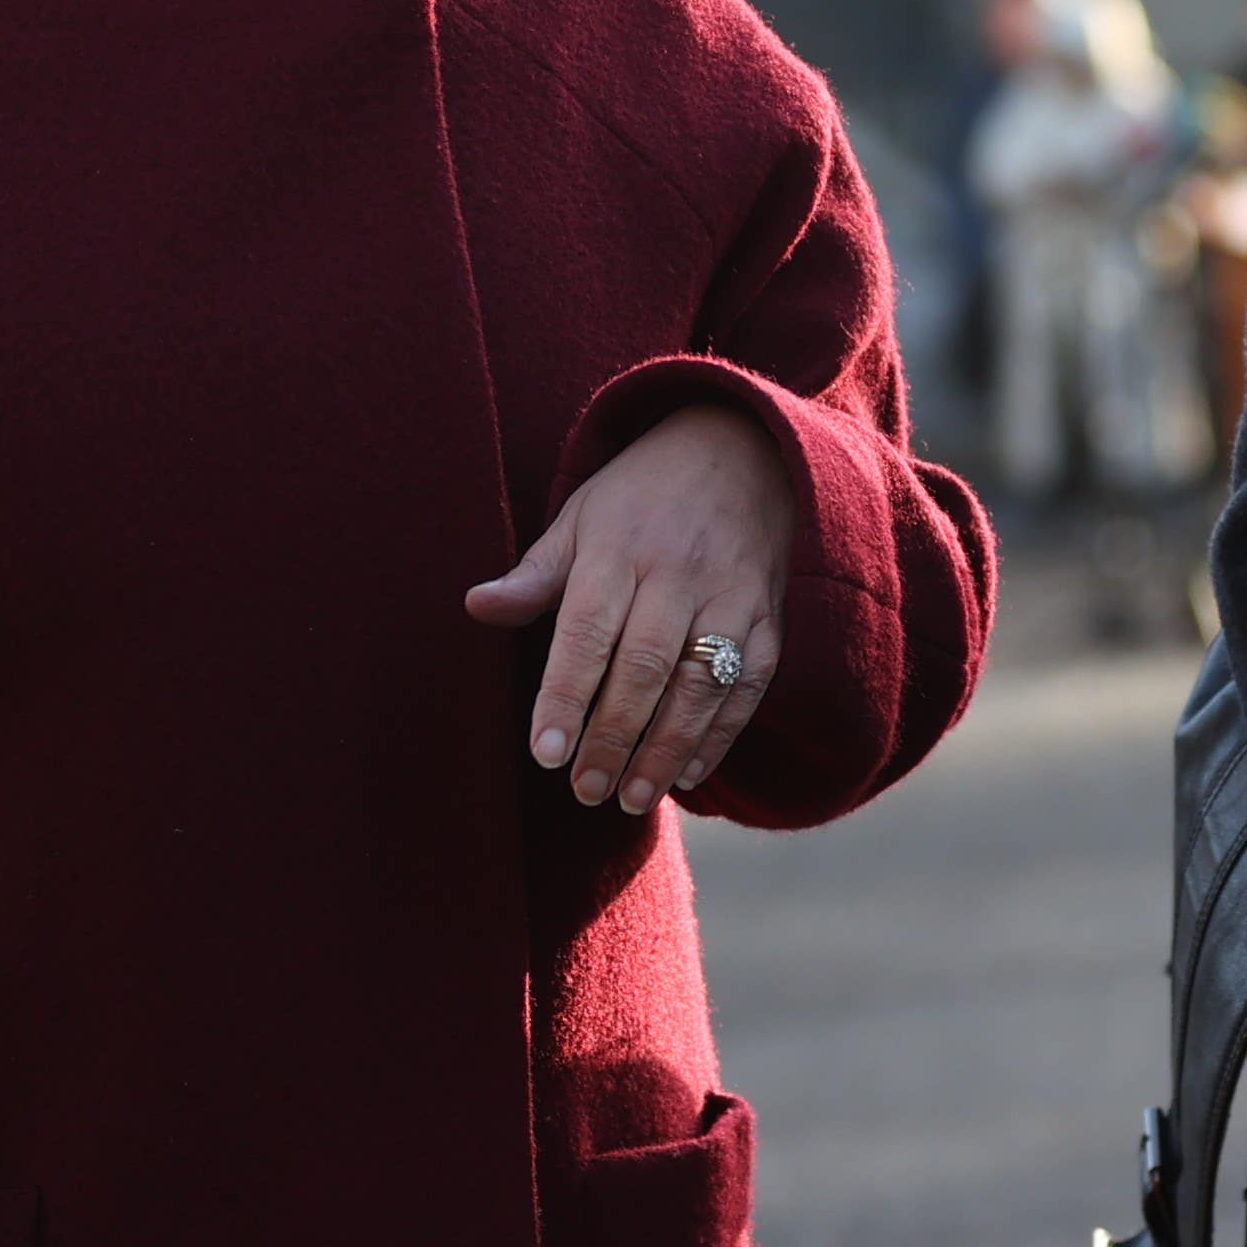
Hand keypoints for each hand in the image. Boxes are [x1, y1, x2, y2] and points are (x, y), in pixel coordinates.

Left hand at [464, 401, 796, 812]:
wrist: (743, 449)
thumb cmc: (641, 496)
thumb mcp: (580, 517)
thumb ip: (536, 574)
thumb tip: (477, 606)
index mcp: (618, 549)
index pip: (587, 632)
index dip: (566, 696)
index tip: (545, 752)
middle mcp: (677, 575)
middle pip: (645, 667)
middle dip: (613, 736)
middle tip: (584, 790)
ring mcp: (731, 597)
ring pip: (700, 684)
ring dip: (667, 749)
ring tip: (631, 797)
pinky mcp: (770, 617)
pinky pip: (750, 684)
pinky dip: (721, 733)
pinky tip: (690, 773)